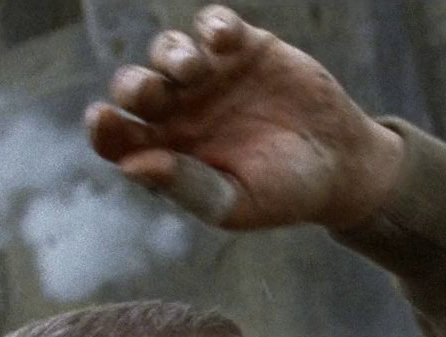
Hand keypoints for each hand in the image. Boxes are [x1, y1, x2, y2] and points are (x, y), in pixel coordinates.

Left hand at [85, 4, 405, 229]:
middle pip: (135, 87)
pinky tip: (224, 39)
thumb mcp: (236, 203)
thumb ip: (186, 186)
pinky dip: (213, 25)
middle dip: (133, 86)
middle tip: (150, 92)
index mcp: (167, 152)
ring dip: (171, 54)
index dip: (104, 128)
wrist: (342, 165)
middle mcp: (179, 110)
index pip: (118, 138)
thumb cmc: (285, 194)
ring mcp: (209, 75)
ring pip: (168, 50)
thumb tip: (132, 166)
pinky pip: (214, 24)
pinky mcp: (243, 47)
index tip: (103, 118)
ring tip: (193, 69)